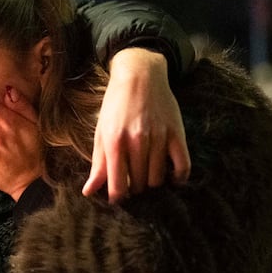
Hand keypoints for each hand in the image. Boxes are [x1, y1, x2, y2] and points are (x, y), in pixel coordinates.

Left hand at [84, 48, 190, 202]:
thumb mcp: (101, 132)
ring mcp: (159, 137)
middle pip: (139, 184)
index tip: (118, 198)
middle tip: (133, 185)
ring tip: (148, 178)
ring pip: (158, 178)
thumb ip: (98, 164)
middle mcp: (137, 141)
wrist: (140, 74)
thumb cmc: (116, 105)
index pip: (118, 185)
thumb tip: (89, 192)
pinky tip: (172, 179)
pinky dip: (178, 178)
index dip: (118, 198)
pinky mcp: (176, 133)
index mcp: (115, 142)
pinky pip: (182, 165)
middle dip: (135, 189)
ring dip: (152, 184)